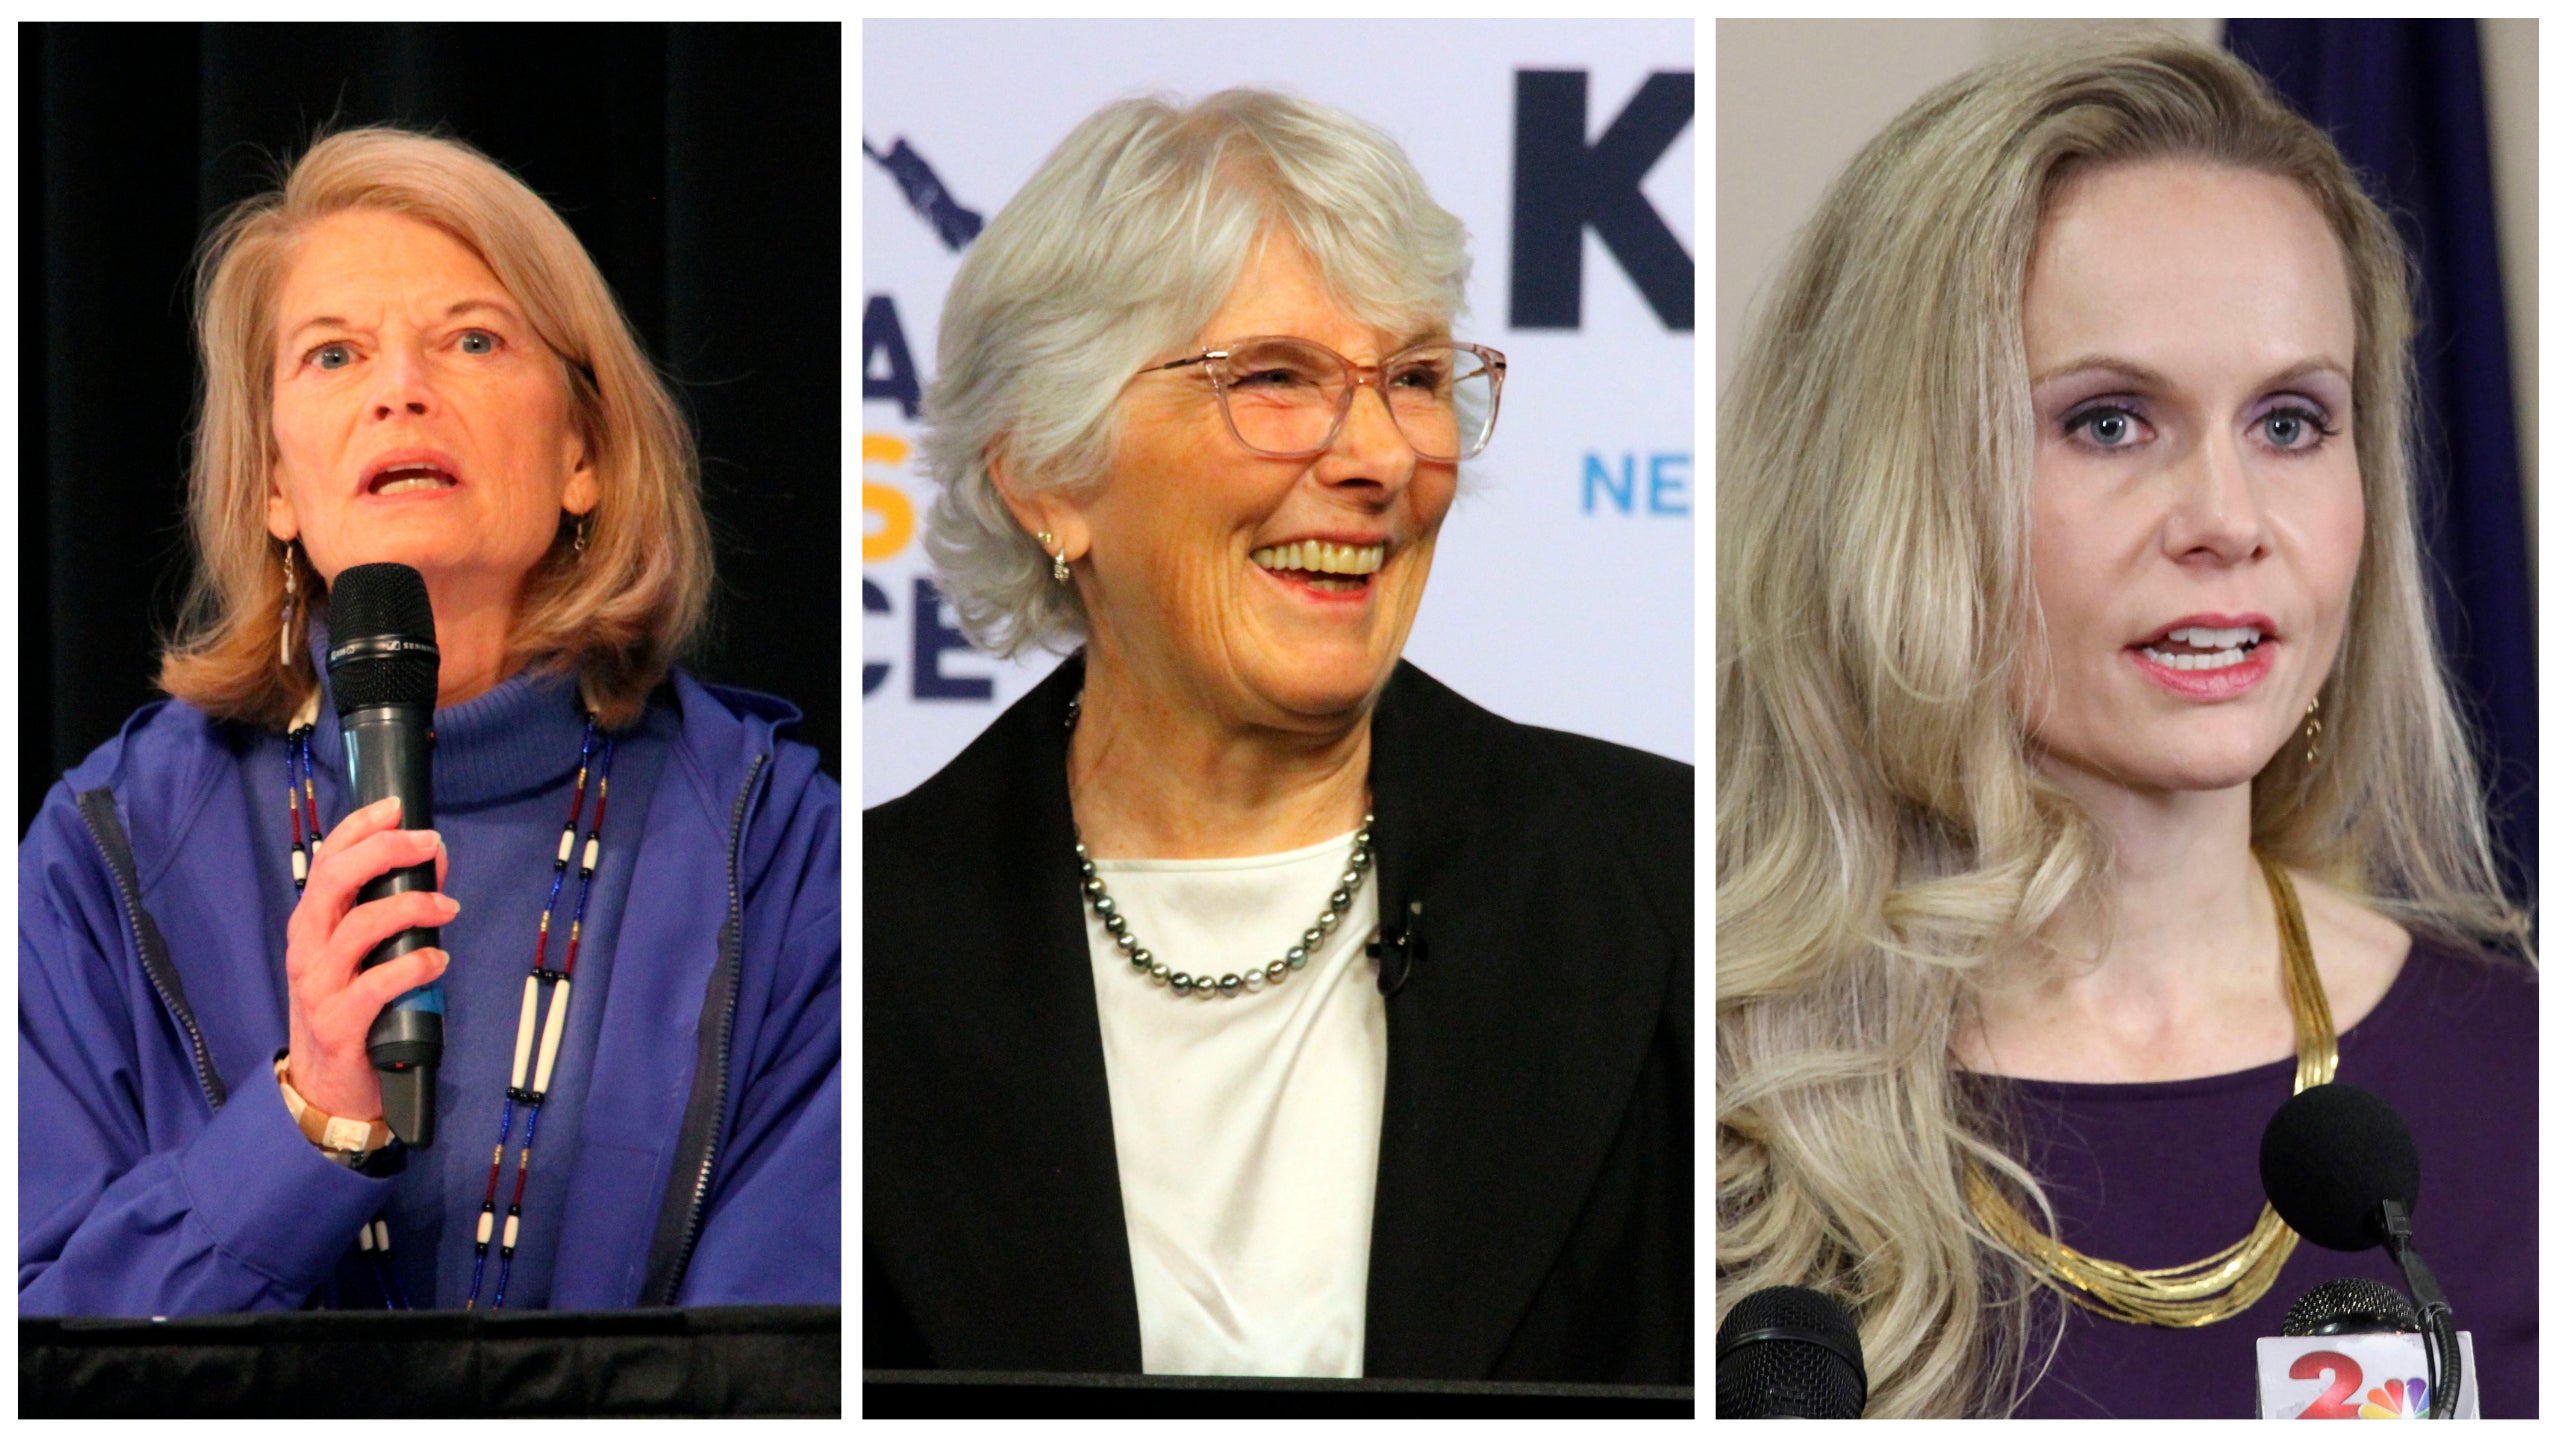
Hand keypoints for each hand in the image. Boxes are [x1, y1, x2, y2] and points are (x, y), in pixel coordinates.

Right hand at [282, 795, 455, 1121]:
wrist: (326, 1087)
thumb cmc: (351, 1007)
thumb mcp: (366, 952)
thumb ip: (393, 908)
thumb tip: (434, 861)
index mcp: (311, 923)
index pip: (326, 860)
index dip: (358, 827)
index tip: (396, 806)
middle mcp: (306, 947)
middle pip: (335, 881)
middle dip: (384, 852)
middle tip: (429, 844)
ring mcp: (317, 986)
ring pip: (358, 927)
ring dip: (411, 908)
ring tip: (447, 906)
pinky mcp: (337, 1024)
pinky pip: (376, 984)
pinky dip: (414, 965)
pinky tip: (437, 959)